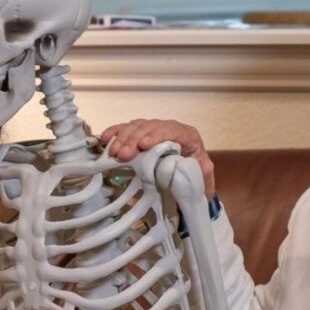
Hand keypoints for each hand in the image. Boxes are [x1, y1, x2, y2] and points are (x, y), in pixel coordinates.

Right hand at [100, 118, 215, 194]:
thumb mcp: (203, 177)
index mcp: (188, 136)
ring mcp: (154, 131)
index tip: (142, 146)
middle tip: (122, 155)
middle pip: (150, 126)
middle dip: (134, 139)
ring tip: (113, 153)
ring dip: (123, 137)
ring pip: (137, 126)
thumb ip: (202, 171)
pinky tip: (106, 139)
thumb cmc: (196, 178)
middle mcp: (171, 129)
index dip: (156, 135)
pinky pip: (127, 129)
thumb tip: (194, 164)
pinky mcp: (141, 135)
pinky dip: (116, 132)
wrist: (189, 182)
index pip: (172, 130)